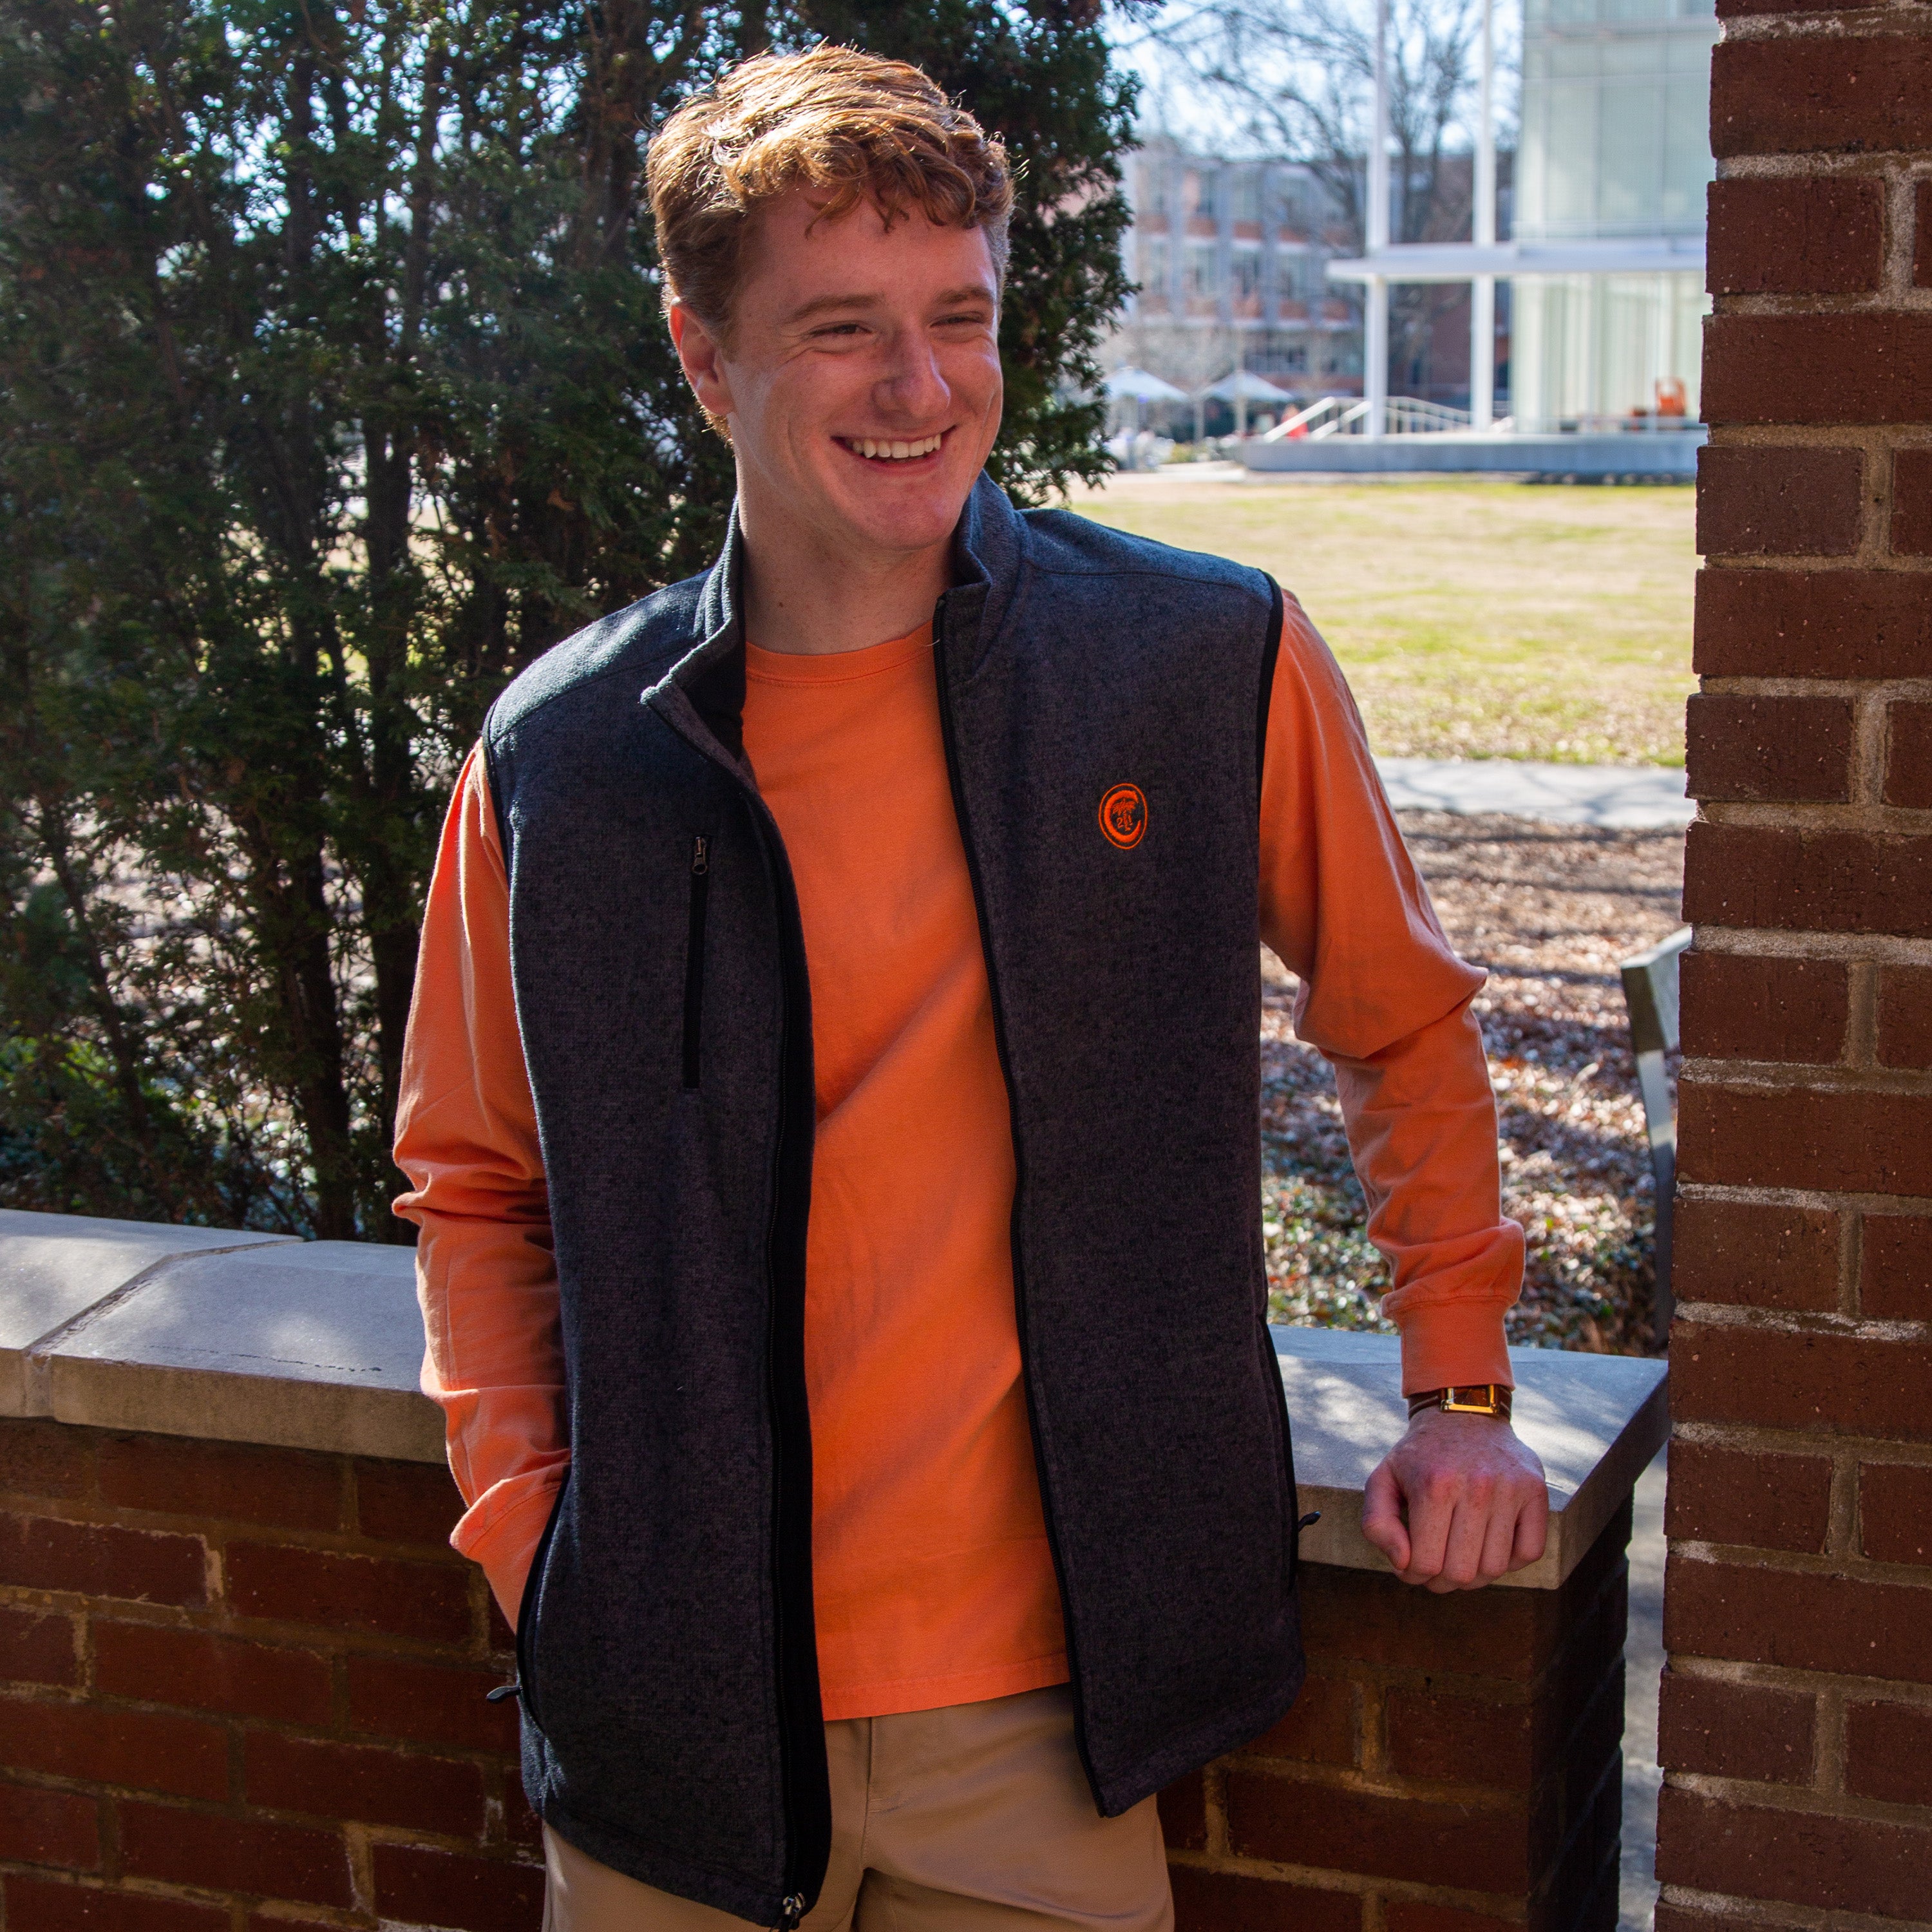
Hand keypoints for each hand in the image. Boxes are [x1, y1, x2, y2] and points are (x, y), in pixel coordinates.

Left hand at [1361, 1407, 1548, 1590]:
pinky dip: (1510, 1561)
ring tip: (1460, 1558)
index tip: (1410, 1565)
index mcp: (1434, 1485)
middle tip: (1435, 1567)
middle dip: (1442, 1581)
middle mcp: (1476, 1486)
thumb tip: (1403, 1564)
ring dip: (1474, 1576)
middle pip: (1462, 1573)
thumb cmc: (1421, 1456)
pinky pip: (1529, 1552)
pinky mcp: (1535, 1490)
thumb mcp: (1382, 1479)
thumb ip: (1376, 1524)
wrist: (1463, 1411)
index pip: (1425, 1563)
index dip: (1413, 1575)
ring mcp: (1510, 1488)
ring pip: (1495, 1569)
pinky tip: (1489, 1545)